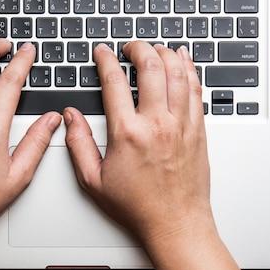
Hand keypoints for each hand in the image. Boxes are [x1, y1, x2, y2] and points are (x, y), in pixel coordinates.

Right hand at [64, 42, 212, 244]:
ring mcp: (181, 125)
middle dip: (138, 48)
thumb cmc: (137, 206)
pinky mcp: (198, 131)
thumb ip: (78, 144)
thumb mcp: (93, 181)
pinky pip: (196, 90)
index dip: (106, 60)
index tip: (103, 53)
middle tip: (130, 47)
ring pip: (177, 73)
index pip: (114, 81)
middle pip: (151, 66)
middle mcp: (157, 123)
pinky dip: (189, 70)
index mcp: (128, 133)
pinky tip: (183, 62)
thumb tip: (71, 117)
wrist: (175, 223)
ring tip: (155, 49)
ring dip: (165, 54)